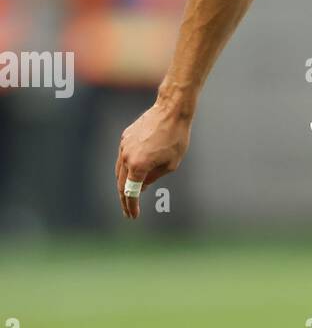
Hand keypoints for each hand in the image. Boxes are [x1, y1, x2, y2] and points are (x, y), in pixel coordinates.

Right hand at [115, 99, 191, 218]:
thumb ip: (153, 177)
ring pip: (119, 170)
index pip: (131, 192)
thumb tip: (141, 186)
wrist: (170, 111)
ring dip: (123, 184)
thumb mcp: (170, 165)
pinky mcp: (125, 137)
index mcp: (138, 166)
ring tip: (129, 196)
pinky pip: (123, 157)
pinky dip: (126, 168)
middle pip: (121, 183)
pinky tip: (132, 175)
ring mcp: (124, 146)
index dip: (131, 206)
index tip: (133, 216)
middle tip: (129, 212)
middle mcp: (127, 156)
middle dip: (125, 200)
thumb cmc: (175, 138)